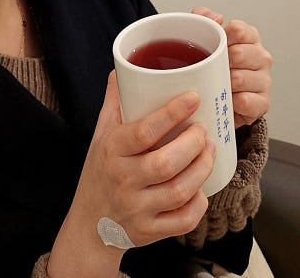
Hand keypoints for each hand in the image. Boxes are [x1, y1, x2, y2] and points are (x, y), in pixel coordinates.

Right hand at [47, 72, 215, 277]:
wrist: (89, 226)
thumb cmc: (99, 171)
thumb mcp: (101, 134)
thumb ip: (115, 102)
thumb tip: (124, 68)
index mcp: (111, 151)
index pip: (144, 131)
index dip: (172, 113)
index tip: (193, 97)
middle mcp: (123, 181)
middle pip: (166, 163)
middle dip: (193, 143)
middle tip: (204, 129)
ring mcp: (137, 209)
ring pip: (179, 191)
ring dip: (202, 168)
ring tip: (210, 151)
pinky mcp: (149, 232)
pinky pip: (182, 220)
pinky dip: (198, 204)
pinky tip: (201, 187)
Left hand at [192, 7, 272, 128]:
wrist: (217, 100)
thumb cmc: (213, 67)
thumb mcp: (204, 39)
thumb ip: (204, 19)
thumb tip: (216, 17)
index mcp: (249, 37)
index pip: (238, 30)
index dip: (222, 38)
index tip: (213, 46)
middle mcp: (261, 57)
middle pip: (239, 54)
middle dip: (221, 63)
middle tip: (211, 69)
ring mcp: (264, 80)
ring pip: (240, 78)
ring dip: (224, 84)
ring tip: (217, 86)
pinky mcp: (263, 103)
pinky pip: (246, 101)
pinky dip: (232, 102)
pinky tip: (227, 100)